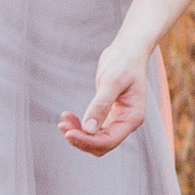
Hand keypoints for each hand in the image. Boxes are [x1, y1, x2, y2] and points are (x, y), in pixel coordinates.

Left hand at [59, 34, 150, 157]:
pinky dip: (80, 125)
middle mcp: (126, 122)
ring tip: (63, 121)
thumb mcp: (111, 81)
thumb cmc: (124, 62)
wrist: (128, 50)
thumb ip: (100, 105)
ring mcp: (117, 119)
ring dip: (78, 133)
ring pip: (95, 138)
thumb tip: (89, 129)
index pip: (109, 140)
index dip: (88, 141)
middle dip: (81, 139)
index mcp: (132, 117)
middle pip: (101, 144)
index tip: (69, 133)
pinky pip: (93, 128)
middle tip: (62, 126)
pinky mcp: (108, 113)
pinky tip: (68, 115)